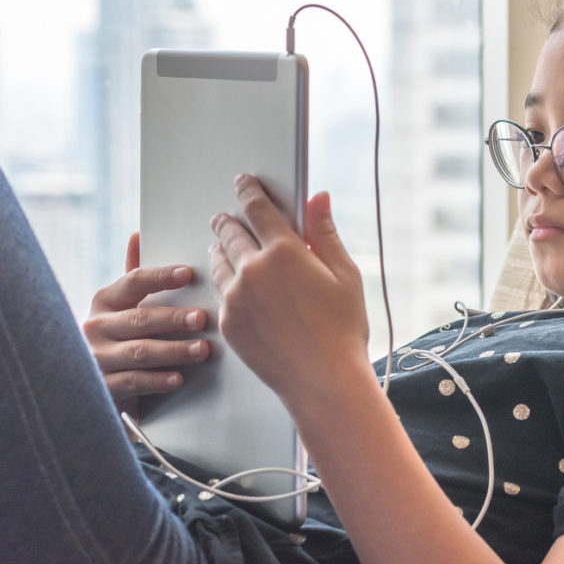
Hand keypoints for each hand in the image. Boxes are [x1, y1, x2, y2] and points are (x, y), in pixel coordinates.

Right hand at [83, 232, 209, 416]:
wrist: (94, 387)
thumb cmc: (119, 338)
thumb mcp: (122, 307)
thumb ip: (133, 277)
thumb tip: (137, 234)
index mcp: (105, 301)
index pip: (133, 282)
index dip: (161, 277)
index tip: (188, 273)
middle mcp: (96, 326)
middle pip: (139, 318)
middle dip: (173, 318)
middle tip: (203, 318)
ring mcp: (97, 358)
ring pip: (140, 352)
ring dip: (174, 351)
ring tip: (202, 350)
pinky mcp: (102, 387)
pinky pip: (133, 382)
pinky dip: (157, 380)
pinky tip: (178, 379)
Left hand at [208, 174, 370, 404]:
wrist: (322, 380)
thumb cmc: (342, 330)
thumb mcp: (344, 275)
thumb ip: (324, 233)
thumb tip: (318, 198)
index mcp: (285, 252)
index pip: (258, 208)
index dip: (249, 191)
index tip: (244, 182)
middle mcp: (253, 270)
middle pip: (231, 232)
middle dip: (228, 220)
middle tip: (226, 216)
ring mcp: (236, 297)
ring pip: (219, 261)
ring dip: (220, 248)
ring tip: (223, 245)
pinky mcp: (228, 322)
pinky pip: (219, 292)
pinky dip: (224, 281)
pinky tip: (231, 283)